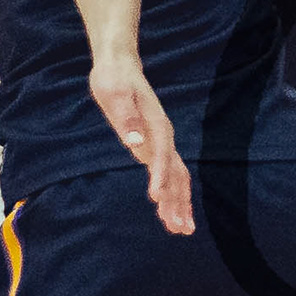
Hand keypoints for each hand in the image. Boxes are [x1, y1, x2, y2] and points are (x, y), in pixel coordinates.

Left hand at [90, 56, 192, 234]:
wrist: (120, 66)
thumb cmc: (113, 79)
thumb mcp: (114, 93)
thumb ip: (126, 117)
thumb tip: (135, 141)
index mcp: (156, 126)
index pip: (161, 156)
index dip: (160, 178)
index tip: (157, 199)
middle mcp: (164, 137)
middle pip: (177, 174)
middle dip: (178, 202)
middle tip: (180, 228)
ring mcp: (162, 142)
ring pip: (178, 177)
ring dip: (180, 203)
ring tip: (181, 228)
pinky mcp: (156, 145)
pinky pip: (170, 173)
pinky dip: (174, 192)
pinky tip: (170, 208)